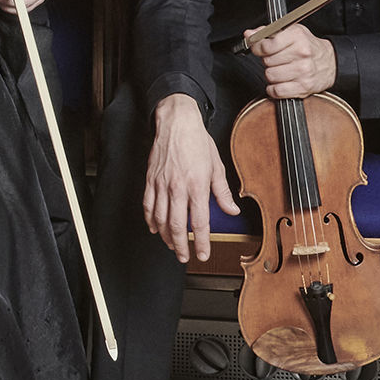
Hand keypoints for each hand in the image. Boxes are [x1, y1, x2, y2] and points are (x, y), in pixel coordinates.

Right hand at [141, 93, 238, 265]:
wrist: (176, 122)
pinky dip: (150, 220)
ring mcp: (162, 184)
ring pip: (160, 219)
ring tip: (172, 245)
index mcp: (197, 186)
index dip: (202, 242)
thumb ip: (222, 192)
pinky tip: (155, 228)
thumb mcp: (216, 166)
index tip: (203, 254)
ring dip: (166, 236)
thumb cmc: (197, 141)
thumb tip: (231, 211)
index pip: (199, 222)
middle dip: (181, 246)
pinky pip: (148, 205)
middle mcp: (178, 188)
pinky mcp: (151, 180)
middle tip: (184, 257)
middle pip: (177, 226)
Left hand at [244, 18, 337, 99]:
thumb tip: (249, 34)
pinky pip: (277, 91)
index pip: (267, 45)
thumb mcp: (291, 32)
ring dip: (271, 74)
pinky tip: (280, 82)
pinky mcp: (304, 87)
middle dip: (267, 60)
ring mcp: (304, 72)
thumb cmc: (308, 46)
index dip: (257, 47)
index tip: (258, 48)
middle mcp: (302, 54)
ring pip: (270, 76)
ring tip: (280, 69)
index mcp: (297, 37)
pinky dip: (274, 89)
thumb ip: (267, 31)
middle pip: (267, 61)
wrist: (331, 62)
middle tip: (276, 59)